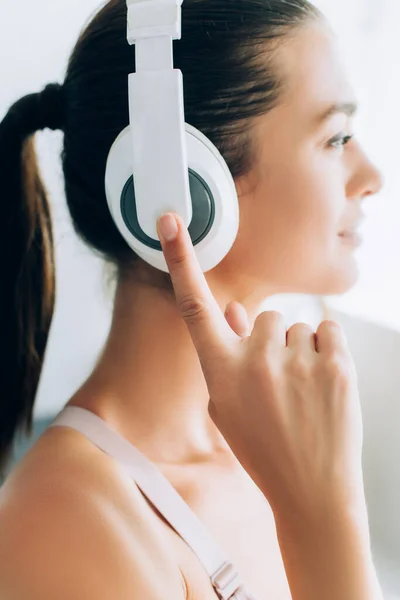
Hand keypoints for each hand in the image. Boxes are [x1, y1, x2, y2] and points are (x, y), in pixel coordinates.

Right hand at [157, 212, 365, 520]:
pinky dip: (326, 352)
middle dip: (271, 340)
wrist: (311, 488)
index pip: (195, 306)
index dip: (180, 260)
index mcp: (221, 372)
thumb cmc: (264, 448)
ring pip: (296, 327)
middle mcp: (254, 360)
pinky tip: (323, 386)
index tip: (170, 222)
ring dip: (300, 350)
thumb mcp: (228, 406)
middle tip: (280, 383)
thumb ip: (227, 353)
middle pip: (264, 316)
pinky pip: (327, 331)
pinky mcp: (335, 363)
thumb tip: (234, 308)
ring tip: (303, 392)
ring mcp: (296, 361)